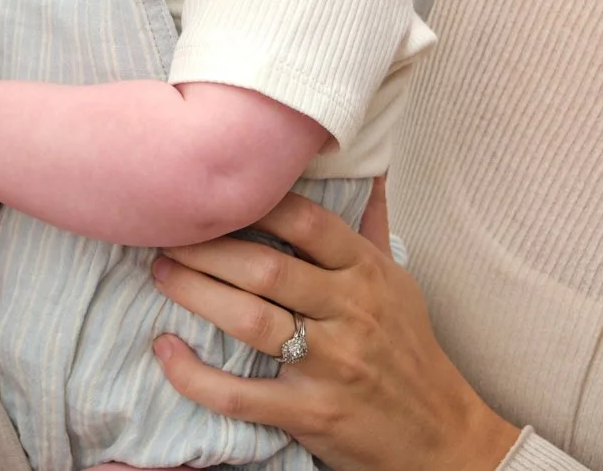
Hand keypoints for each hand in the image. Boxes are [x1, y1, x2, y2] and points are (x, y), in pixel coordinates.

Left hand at [147, 189, 521, 470]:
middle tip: (166, 233)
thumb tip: (370, 168)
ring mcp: (330, 364)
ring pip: (250, 320)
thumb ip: (372, 227)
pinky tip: (166, 351)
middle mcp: (350, 312)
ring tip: (161, 272)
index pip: (308, 222)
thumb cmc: (411, 351)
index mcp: (366, 273)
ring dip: (196, 293)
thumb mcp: (399, 283)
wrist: (441, 434)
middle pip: (267, 267)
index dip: (256, 202)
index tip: (215, 190)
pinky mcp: (310, 412)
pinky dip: (195, 375)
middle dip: (208, 247)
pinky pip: (240, 394)